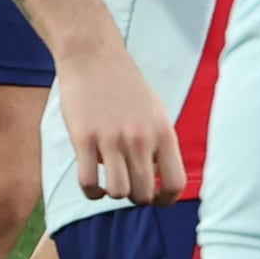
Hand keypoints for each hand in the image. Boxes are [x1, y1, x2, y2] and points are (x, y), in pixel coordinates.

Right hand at [56, 42, 187, 204]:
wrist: (94, 58)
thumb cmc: (125, 85)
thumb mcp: (156, 110)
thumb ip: (160, 140)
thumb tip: (159, 171)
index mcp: (164, 133)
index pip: (175, 183)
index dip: (166, 199)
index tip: (156, 200)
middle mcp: (141, 139)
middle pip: (144, 193)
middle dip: (136, 197)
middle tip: (128, 186)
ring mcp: (112, 140)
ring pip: (118, 192)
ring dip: (113, 194)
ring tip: (109, 183)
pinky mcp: (84, 138)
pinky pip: (88, 182)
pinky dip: (91, 191)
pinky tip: (92, 183)